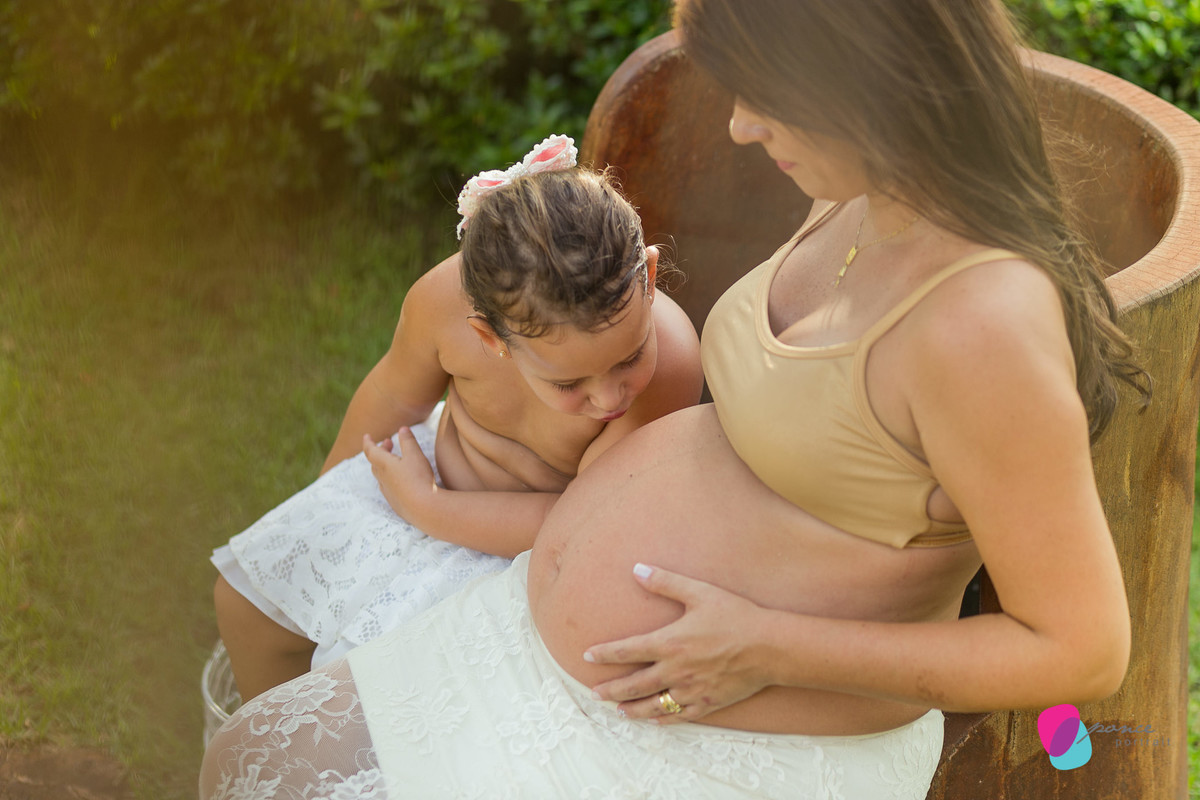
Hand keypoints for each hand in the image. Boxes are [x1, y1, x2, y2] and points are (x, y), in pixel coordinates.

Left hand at [362, 429, 436, 521]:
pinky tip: (400, 481)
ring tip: (394, 461)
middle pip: (376, 462)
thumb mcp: (415, 455)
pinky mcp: (395, 503)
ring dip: (385, 465)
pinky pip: (388, 487)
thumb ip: (408, 441)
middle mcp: (383, 478)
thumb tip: (402, 429)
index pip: (370, 451)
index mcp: (384, 464)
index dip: (368, 442)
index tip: (366, 436)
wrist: (424, 508)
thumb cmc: (419, 478)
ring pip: (381, 476)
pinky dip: (391, 479)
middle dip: (380, 451)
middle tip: (389, 443)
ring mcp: (388, 492)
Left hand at [583, 564, 772, 723]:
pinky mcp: (707, 703)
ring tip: (618, 711)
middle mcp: (675, 671)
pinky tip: (655, 720)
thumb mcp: (699, 593)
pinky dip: (663, 719)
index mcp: (670, 643)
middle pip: (634, 685)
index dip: (605, 654)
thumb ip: (665, 582)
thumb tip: (636, 569)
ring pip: (653, 705)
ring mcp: (691, 691)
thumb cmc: (735, 616)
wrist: (769, 647)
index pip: (627, 651)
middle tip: (593, 693)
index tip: (587, 656)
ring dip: (632, 709)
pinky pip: (680, 716)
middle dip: (611, 690)